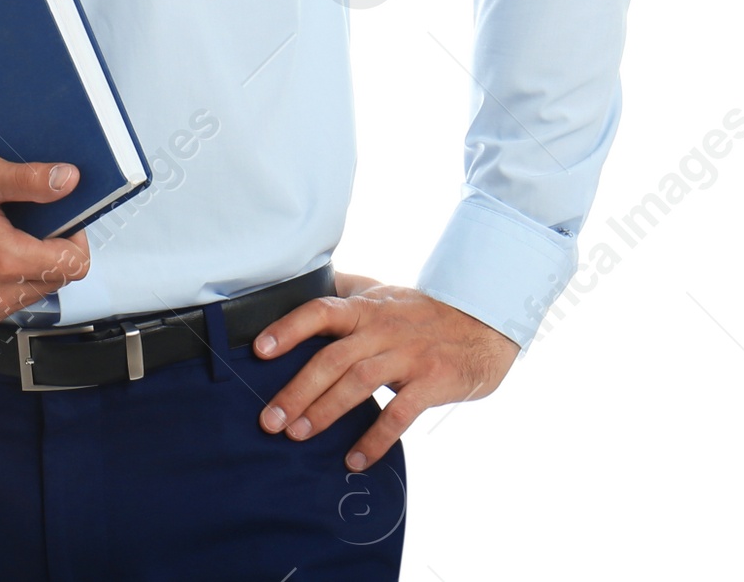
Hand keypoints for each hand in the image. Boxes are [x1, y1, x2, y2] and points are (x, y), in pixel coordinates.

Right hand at [0, 150, 90, 341]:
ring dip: (19, 272)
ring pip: (25, 298)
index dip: (74, 239)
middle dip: (45, 252)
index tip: (61, 222)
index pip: (73, 265)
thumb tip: (68, 180)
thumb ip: (27, 180)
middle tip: (18, 224)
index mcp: (2, 260)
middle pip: (52, 282)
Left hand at [252, 271, 518, 470]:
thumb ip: (348, 291)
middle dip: (297, 390)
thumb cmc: (423, 312)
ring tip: (299, 436)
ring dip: (326, 411)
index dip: (288, 328)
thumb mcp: (384, 294)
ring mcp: (408, 355)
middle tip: (270, 420)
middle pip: (332, 358)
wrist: (484, 323)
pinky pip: (399, 414)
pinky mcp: (432, 381)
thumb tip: (307, 283)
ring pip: (359, 383)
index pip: (320, 311)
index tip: (259, 350)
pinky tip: (354, 459)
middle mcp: (383, 329)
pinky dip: (375, 439)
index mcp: (366, 307)